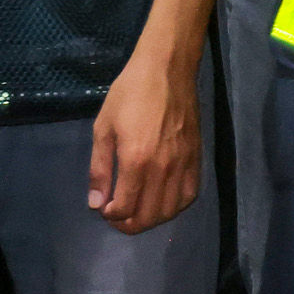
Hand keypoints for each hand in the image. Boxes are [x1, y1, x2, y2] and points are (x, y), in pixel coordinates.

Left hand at [86, 48, 202, 233]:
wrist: (167, 70)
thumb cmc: (129, 94)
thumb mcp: (103, 128)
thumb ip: (100, 169)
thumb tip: (96, 204)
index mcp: (136, 161)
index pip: (125, 208)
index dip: (111, 215)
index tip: (104, 208)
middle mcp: (163, 168)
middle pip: (149, 216)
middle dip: (129, 224)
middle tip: (118, 216)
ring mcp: (183, 164)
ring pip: (170, 211)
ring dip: (152, 219)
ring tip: (138, 211)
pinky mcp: (196, 158)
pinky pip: (190, 195)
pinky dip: (175, 207)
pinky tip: (163, 201)